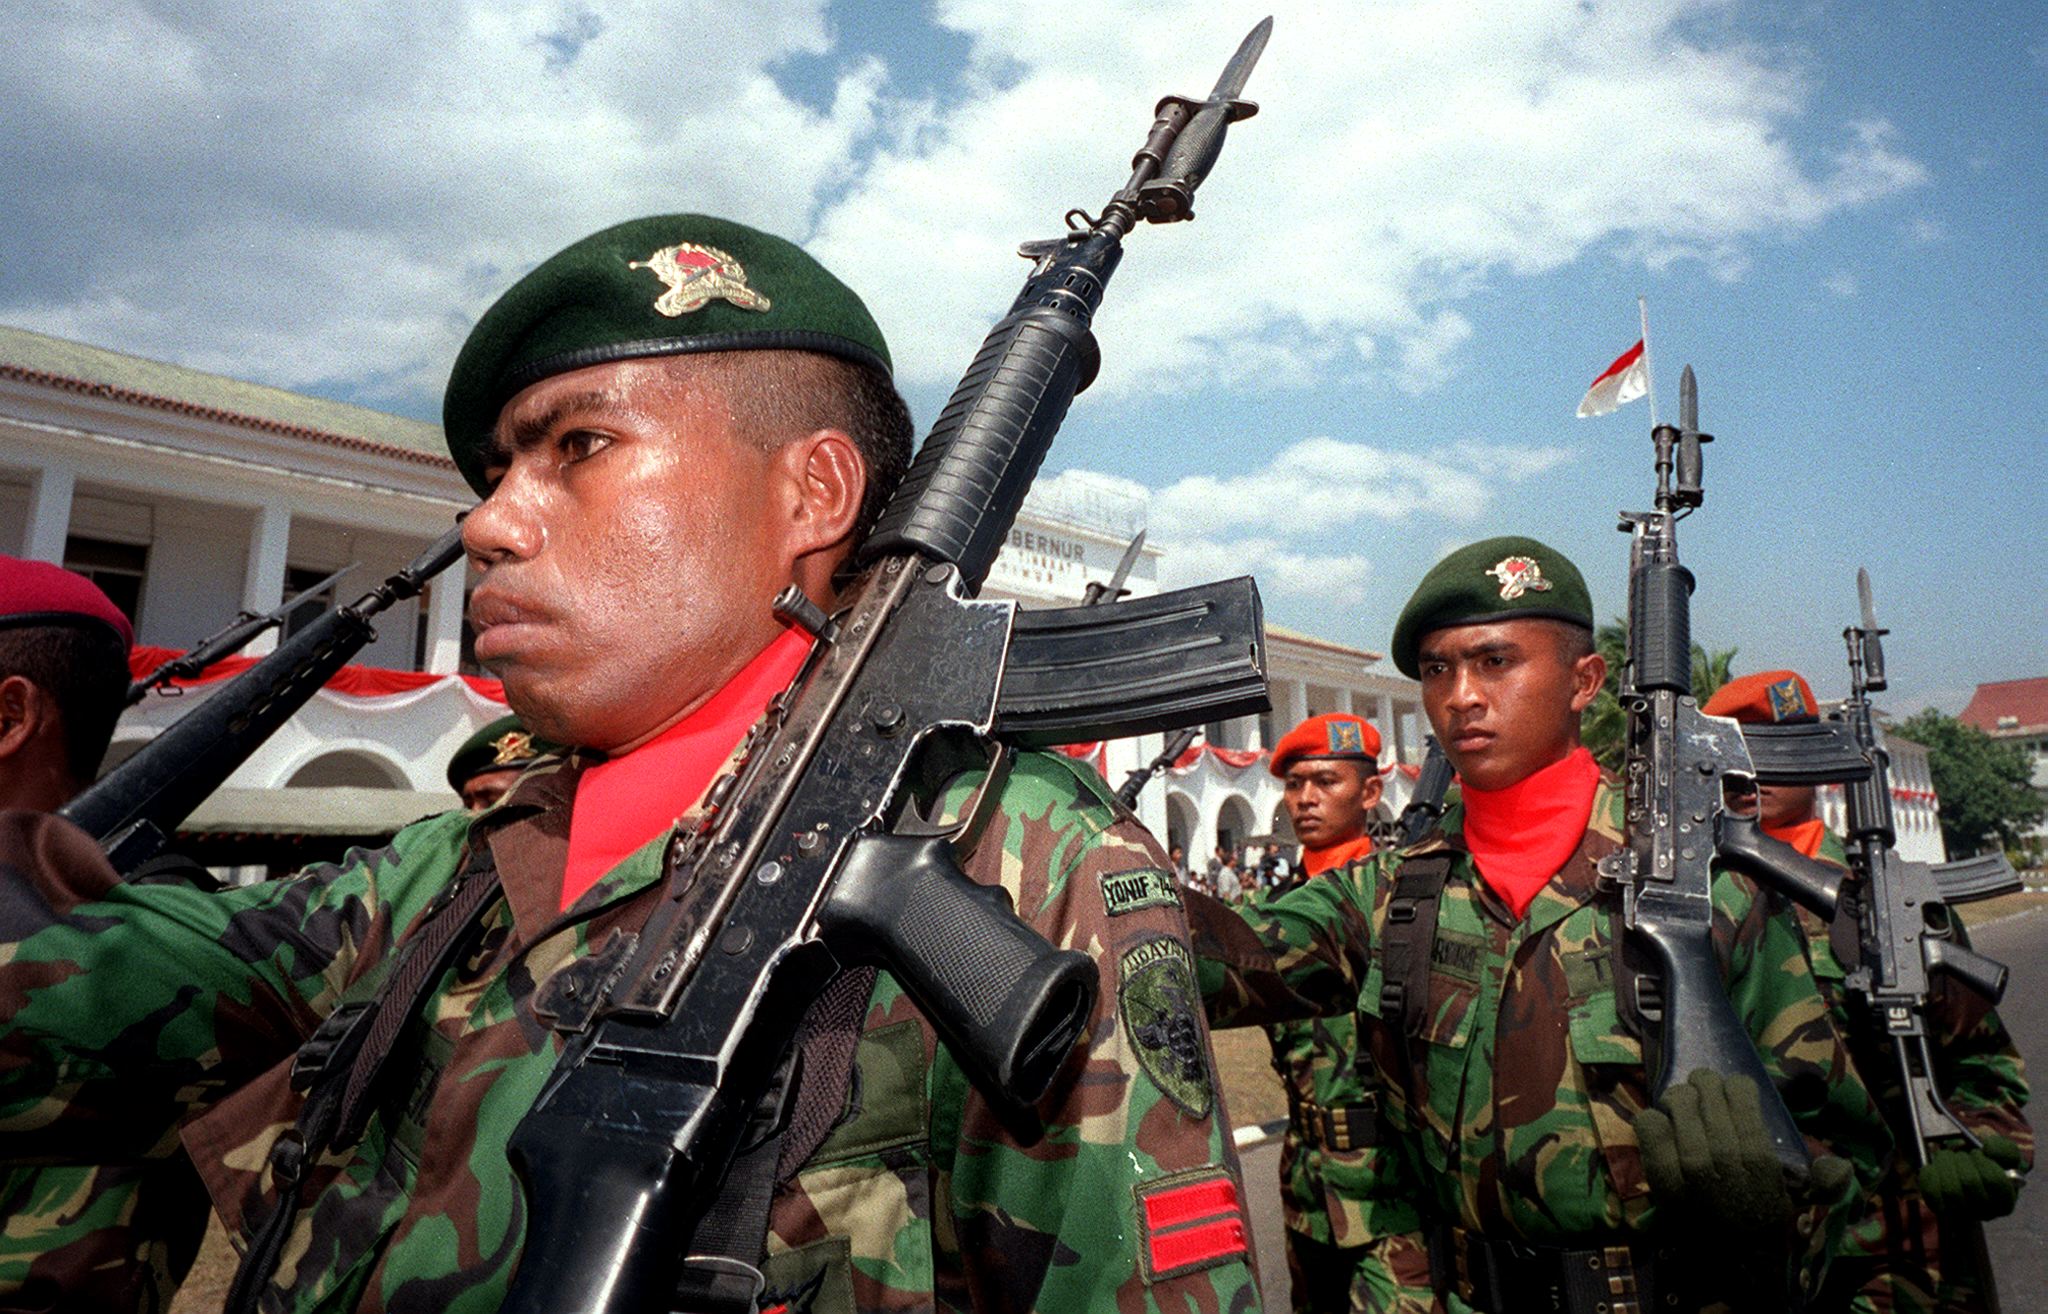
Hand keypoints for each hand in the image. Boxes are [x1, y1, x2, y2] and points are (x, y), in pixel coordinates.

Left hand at [1633, 1069, 1851, 1234]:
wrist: (1731, 1262)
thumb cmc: (1764, 1223)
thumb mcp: (1803, 1205)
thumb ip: (1825, 1185)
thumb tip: (1839, 1166)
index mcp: (1759, 1161)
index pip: (1742, 1099)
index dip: (1736, 1087)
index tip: (1733, 1087)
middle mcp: (1724, 1160)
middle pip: (1707, 1096)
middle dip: (1705, 1085)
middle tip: (1703, 1086)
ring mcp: (1690, 1168)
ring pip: (1678, 1105)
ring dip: (1679, 1098)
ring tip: (1682, 1102)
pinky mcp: (1661, 1176)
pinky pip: (1650, 1127)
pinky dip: (1654, 1119)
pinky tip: (1663, 1123)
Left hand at [1918, 1135, 2024, 1219]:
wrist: (1959, 1172)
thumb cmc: (1983, 1162)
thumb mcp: (2001, 1152)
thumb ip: (2005, 1149)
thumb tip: (1990, 1150)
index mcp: (2006, 1200)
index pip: (1995, 1181)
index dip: (1983, 1162)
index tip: (1977, 1152)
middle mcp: (1987, 1213)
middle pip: (1970, 1182)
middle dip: (1961, 1160)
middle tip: (1959, 1153)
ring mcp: (1963, 1214)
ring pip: (1951, 1189)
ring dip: (1945, 1165)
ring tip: (1946, 1156)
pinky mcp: (1942, 1210)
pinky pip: (1932, 1193)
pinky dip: (1930, 1174)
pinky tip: (1933, 1166)